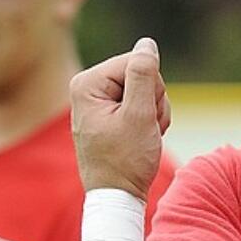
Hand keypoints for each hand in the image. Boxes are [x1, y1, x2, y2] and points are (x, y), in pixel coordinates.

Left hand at [70, 37, 171, 198]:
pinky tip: (142, 137)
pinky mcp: (109, 112)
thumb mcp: (139, 115)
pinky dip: (150, 120)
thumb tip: (147, 44)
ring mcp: (98, 100)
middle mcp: (88, 87)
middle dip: (153, 101)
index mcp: (87, 83)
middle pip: (141, 74)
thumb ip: (143, 75)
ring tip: (143, 136)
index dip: (151, 88)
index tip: (142, 117)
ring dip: (154, 113)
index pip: (135, 62)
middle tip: (145, 129)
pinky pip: (141, 102)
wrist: (118, 196)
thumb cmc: (126, 160)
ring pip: (146, 89)